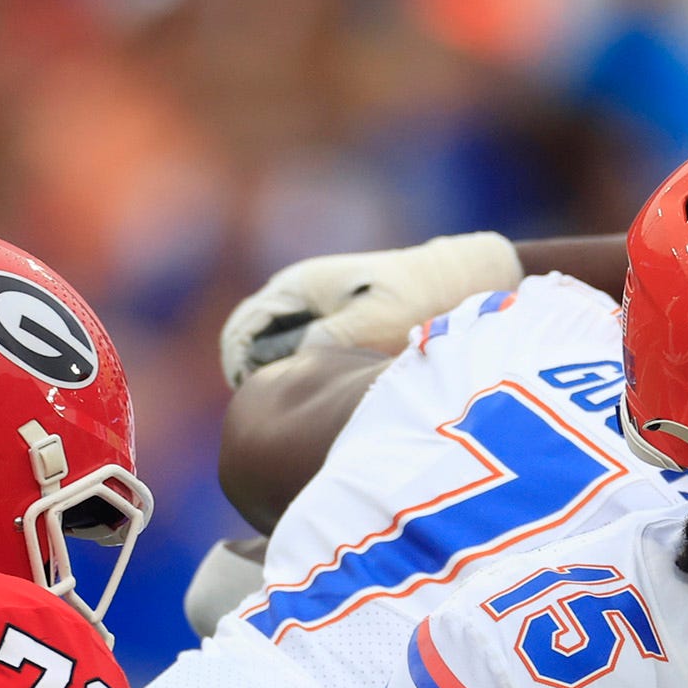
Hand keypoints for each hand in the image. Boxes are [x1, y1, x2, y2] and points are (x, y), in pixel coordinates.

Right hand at [217, 234, 521, 386]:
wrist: (449, 278)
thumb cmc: (412, 301)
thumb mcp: (367, 326)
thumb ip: (320, 341)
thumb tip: (281, 361)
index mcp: (296, 285)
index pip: (242, 329)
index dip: (239, 366)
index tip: (255, 400)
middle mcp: (296, 289)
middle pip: (246, 335)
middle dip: (246, 369)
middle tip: (266, 410)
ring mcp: (310, 299)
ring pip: (266, 339)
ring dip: (265, 368)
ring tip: (283, 405)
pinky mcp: (328, 312)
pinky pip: (290, 339)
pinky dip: (287, 363)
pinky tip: (305, 390)